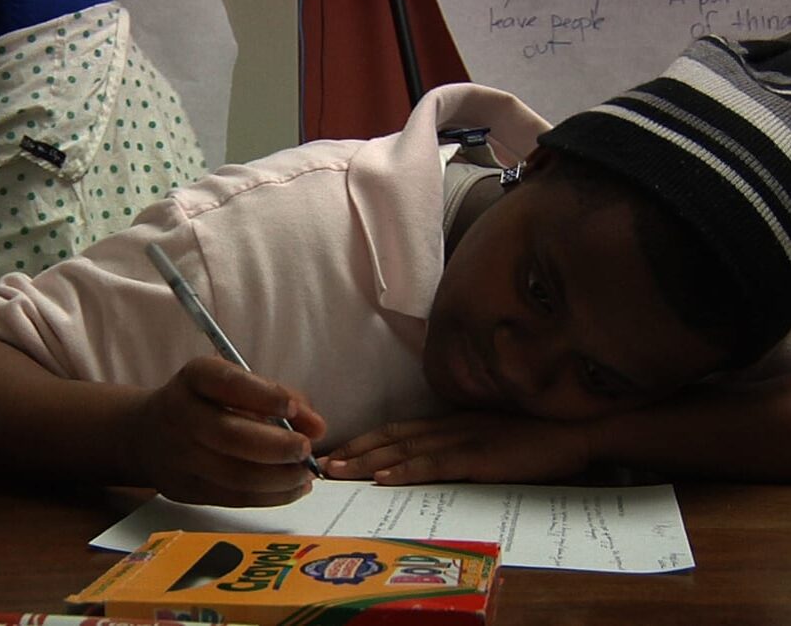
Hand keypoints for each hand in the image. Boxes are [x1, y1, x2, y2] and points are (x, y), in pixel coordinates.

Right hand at [132, 356, 325, 506]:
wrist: (145, 434)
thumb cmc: (204, 402)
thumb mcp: (232, 383)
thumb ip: (277, 396)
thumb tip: (317, 426)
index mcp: (195, 378)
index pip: (228, 383)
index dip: (265, 396)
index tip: (295, 408)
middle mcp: (180, 415)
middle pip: (231, 436)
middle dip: (278, 446)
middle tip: (307, 449)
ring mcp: (179, 457)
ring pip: (236, 475)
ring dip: (281, 478)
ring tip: (305, 473)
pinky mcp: (185, 490)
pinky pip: (234, 498)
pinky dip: (271, 496)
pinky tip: (293, 488)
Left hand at [321, 410, 590, 484]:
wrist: (575, 430)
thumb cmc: (536, 438)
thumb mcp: (492, 438)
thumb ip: (464, 446)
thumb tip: (436, 462)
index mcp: (452, 422)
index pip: (399, 429)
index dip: (367, 439)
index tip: (339, 449)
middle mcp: (450, 426)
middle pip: (393, 436)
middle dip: (356, 449)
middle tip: (324, 462)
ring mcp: (464, 439)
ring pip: (405, 449)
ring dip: (369, 460)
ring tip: (339, 470)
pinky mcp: (479, 456)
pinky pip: (436, 464)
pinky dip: (407, 470)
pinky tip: (385, 478)